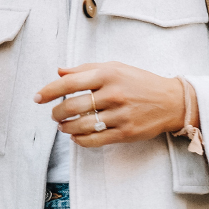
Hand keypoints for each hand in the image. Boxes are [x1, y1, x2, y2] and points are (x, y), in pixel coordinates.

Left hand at [35, 63, 184, 145]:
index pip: (70, 82)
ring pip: (81, 125)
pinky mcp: (125, 133)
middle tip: (54, 114)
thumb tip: (60, 72)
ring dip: (66, 127)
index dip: (49, 91)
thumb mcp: (115, 68)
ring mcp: (119, 115)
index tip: (38, 97)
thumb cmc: (140, 82)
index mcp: (108, 74)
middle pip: (72, 106)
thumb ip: (86, 69)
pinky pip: (94, 140)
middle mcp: (113, 93)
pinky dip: (80, 140)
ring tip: (62, 126)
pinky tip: (75, 136)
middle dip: (57, 112)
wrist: (171, 101)